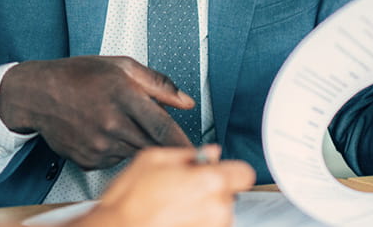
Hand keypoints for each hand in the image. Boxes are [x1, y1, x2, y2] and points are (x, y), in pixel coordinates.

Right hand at [0, 56, 194, 169]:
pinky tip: (104, 132)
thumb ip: (158, 83)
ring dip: (137, 144)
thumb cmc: (77, 76)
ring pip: (135, 153)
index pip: (163, 127)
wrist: (38, 94)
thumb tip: (185, 100)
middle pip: (152, 145)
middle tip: (168, 141)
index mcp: (123, 95)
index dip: (184, 143)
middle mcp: (111, 123)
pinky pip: (115, 160)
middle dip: (165, 147)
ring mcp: (98, 145)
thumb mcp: (121, 66)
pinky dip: (117, 150)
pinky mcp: (89, 160)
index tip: (201, 152)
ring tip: (120, 123)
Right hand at [75, 146, 254, 226]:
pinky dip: (194, 224)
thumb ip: (187, 154)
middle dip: (210, 190)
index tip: (217, 172)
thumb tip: (208, 153)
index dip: (229, 170)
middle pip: (228, 194)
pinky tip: (172, 220)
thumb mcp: (152, 159)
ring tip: (173, 207)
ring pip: (218, 214)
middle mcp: (217, 210)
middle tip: (181, 189)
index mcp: (209, 182)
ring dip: (202, 210)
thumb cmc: (129, 201)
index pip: (244, 173)